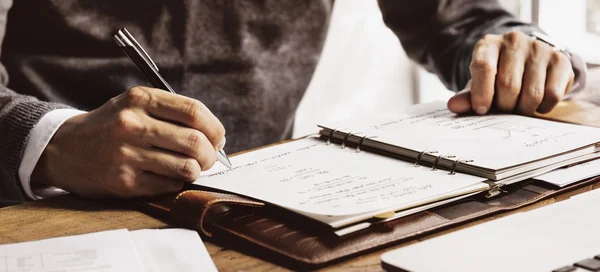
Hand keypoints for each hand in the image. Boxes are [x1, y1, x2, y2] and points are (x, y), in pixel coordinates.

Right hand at [31, 86, 225, 197]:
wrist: (64, 148)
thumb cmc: (111, 126)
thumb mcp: (135, 104)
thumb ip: (172, 113)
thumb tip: (216, 136)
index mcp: (140, 99)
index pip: (194, 112)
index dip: (215, 128)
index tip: (218, 138)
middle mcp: (133, 125)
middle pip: (195, 142)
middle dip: (211, 154)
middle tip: (208, 158)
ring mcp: (127, 155)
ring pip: (187, 167)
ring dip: (196, 171)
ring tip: (189, 167)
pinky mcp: (124, 182)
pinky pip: (169, 185)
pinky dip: (176, 183)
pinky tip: (167, 176)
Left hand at [447, 31, 574, 115]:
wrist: (527, 63)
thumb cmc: (497, 77)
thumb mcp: (479, 85)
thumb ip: (467, 96)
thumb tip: (453, 105)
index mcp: (488, 44)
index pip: (483, 67)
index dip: (481, 93)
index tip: (481, 110)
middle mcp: (514, 41)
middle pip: (508, 85)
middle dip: (504, 106)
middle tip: (503, 111)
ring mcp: (539, 49)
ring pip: (532, 94)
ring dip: (524, 110)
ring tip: (518, 108)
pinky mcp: (560, 60)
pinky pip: (552, 94)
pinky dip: (543, 108)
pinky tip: (536, 104)